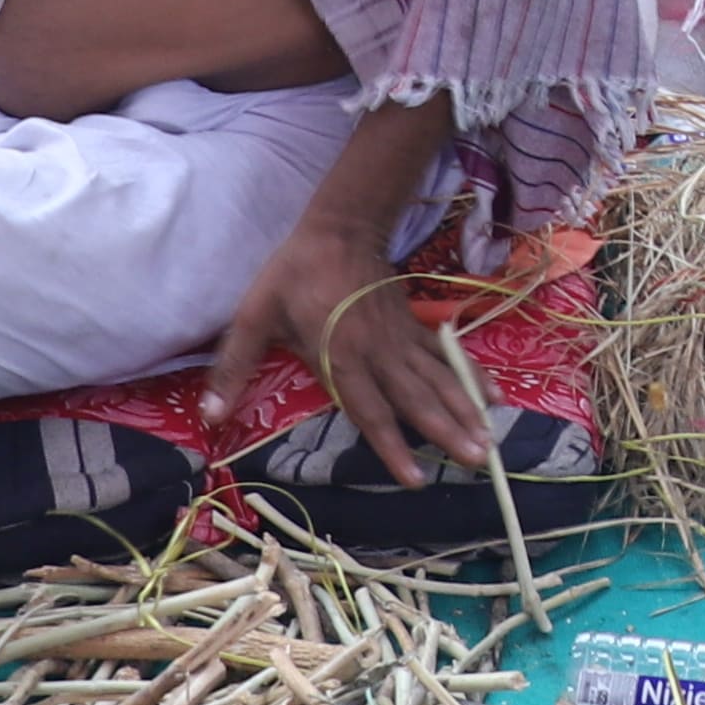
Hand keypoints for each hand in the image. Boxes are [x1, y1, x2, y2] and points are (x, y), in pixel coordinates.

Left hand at [207, 220, 492, 488]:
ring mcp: (402, 338)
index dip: (392, 446)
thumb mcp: (254, 316)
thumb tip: (210, 417)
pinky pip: (446, 355)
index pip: (371, 410)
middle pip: (418, 399)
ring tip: (490, 442)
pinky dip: (471, 375)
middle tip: (479, 460)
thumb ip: (234, 367)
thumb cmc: (293, 274)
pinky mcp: (414, 324)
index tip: (416, 478)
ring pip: (439, 380)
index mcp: (342, 356)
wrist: (339, 226)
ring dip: (466, 410)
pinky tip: (494, 396)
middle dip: (448, 431)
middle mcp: (380, 353)